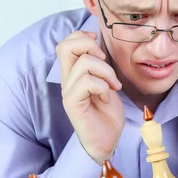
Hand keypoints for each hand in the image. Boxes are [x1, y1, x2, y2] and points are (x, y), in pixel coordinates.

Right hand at [56, 30, 124, 162]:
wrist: (107, 140)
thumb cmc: (107, 114)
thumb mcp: (106, 83)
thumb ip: (99, 66)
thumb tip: (99, 45)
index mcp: (73, 74)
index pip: (65, 44)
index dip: (81, 37)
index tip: (100, 47)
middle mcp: (67, 81)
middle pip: (65, 47)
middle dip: (91, 47)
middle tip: (106, 64)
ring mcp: (69, 92)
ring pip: (84, 63)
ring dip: (106, 72)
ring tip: (112, 87)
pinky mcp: (73, 104)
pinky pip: (87, 82)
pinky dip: (103, 87)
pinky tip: (106, 98)